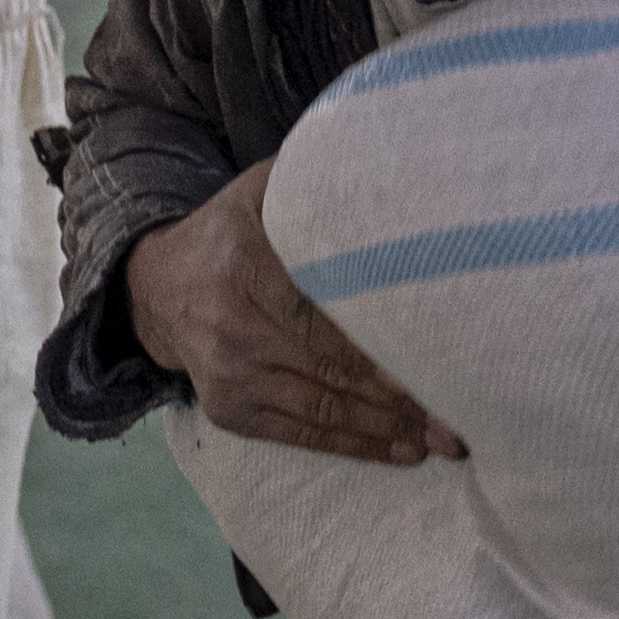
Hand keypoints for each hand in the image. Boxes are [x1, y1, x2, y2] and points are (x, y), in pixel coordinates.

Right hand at [124, 161, 460, 463]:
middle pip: (331, 369)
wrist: (159, 286)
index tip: (437, 361)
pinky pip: (299, 434)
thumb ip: (316, 184)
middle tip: (459, 416)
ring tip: (441, 439)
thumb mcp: (262, 191)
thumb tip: (394, 166)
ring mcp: (229, 374)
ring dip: (386, 430)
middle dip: (400, 399)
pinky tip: (398, 451)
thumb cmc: (233, 232)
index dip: (380, 347)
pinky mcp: (229, 409)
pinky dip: (352, 446)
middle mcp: (234, 325)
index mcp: (247, 264)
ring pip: (322, 408)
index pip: (323, 314)